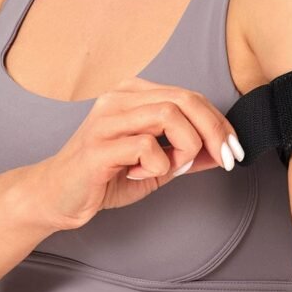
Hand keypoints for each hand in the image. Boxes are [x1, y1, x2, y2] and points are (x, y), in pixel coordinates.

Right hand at [28, 74, 244, 230]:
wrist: (57, 197)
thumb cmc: (104, 178)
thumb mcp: (155, 166)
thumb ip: (186, 155)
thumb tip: (221, 151)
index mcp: (132, 94)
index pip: (189, 96)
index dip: (219, 122)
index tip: (234, 150)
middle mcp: (119, 98)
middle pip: (185, 100)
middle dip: (214, 132)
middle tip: (225, 159)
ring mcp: (107, 119)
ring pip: (169, 116)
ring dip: (184, 148)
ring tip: (170, 168)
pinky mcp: (99, 146)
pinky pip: (147, 147)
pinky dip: (157, 166)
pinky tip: (139, 175)